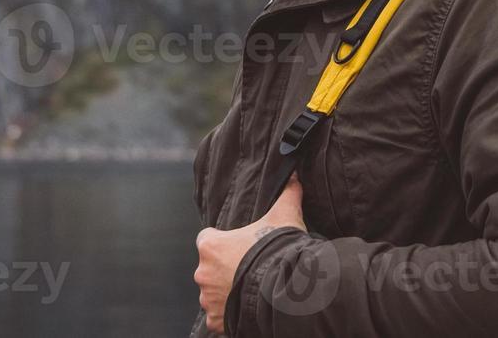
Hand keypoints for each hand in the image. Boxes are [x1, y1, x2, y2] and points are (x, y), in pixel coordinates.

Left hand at [194, 173, 305, 333]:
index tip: (238, 246)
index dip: (223, 243)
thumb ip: (287, 194)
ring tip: (250, 289)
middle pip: (210, 268)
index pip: (207, 240)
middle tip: (248, 270)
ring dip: (226, 293)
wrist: (284, 291)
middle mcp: (203, 272)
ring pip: (213, 294)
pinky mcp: (216, 320)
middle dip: (225, 270)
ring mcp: (208, 298)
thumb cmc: (277, 251)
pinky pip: (218, 318)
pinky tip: (246, 309)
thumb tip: (295, 176)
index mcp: (210, 245)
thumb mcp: (284, 216)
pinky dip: (228, 315)